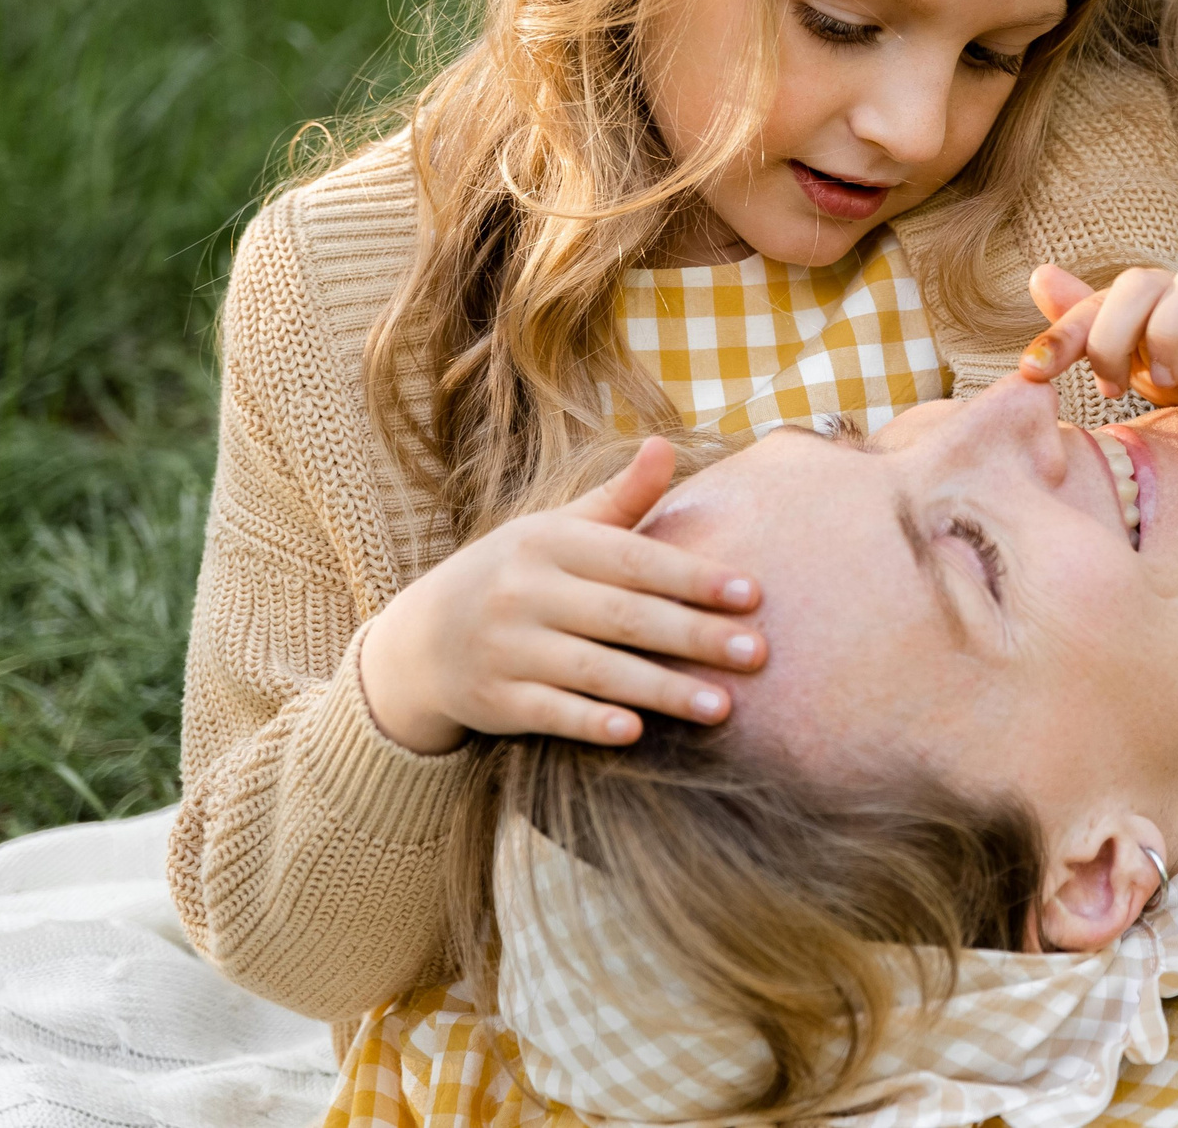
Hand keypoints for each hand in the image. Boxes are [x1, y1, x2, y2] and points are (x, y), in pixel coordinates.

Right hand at [356, 437, 767, 753]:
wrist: (419, 640)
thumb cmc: (515, 575)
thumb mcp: (557, 530)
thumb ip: (620, 498)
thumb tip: (666, 445)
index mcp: (551, 544)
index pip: (635, 560)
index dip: (695, 578)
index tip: (754, 595)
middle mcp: (526, 593)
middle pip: (625, 617)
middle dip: (695, 636)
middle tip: (758, 655)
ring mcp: (508, 648)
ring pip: (596, 670)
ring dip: (662, 690)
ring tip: (724, 707)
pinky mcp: (496, 700)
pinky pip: (551, 712)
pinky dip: (591, 722)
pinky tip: (636, 733)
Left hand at [1020, 262, 1177, 457]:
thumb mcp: (1142, 360)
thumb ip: (1095, 324)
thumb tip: (1040, 275)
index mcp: (1155, 306)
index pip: (1097, 301)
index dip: (1060, 333)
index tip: (1032, 374)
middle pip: (1141, 281)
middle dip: (1112, 335)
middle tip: (1112, 387)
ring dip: (1168, 336)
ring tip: (1162, 382)